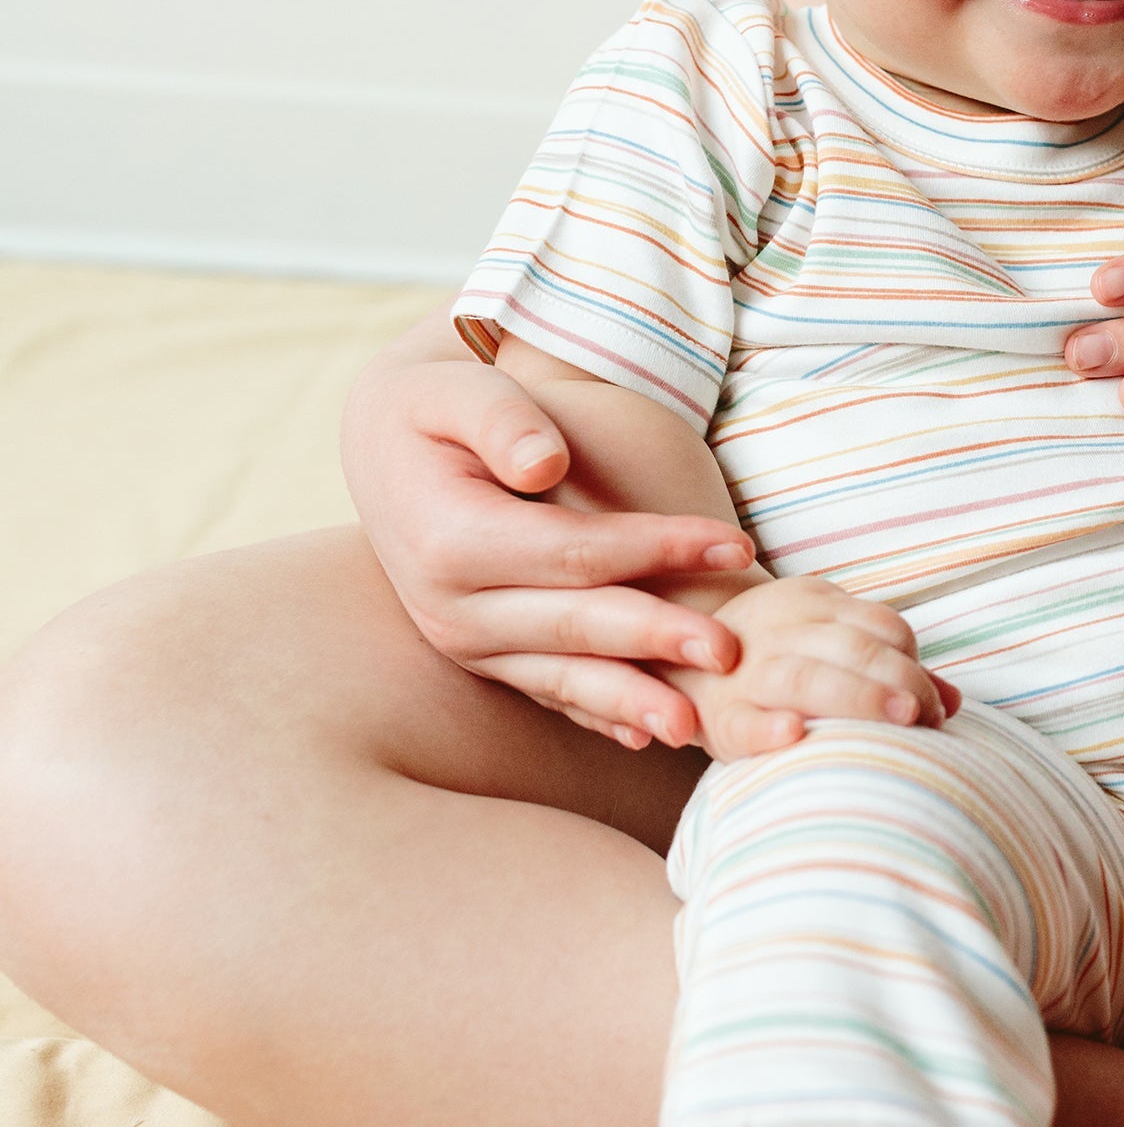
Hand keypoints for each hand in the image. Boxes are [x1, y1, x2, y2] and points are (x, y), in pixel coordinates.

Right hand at [341, 336, 755, 751]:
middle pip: (574, 626)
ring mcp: (464, 642)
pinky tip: (647, 735)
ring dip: (631, 701)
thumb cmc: (436, 408)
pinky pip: (545, 692)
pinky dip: (596, 714)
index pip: (573, 551)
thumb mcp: (455, 391)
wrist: (385, 449)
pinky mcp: (482, 658)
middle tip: (731, 651)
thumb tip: (544, 462)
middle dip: (657, 637)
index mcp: (450, 540)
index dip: (657, 549)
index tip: (735, 545)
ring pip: (561, 678)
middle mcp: (450, 606)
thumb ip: (500, 418)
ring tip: (697, 728)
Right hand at [666, 578, 958, 761]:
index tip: (935, 706)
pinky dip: (768, 729)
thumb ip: (887, 666)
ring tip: (903, 721)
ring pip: (807, 677)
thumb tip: (954, 702)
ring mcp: (746, 673)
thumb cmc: (770, 660)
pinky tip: (794, 735)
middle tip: (928, 716)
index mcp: (809, 603)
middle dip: (899, 679)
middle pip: (852, 648)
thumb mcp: (824, 641)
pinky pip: (742, 721)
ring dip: (860, 698)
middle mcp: (778, 630)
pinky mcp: (718, 717)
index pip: (878, 625)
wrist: (673, 661)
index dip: (913, 663)